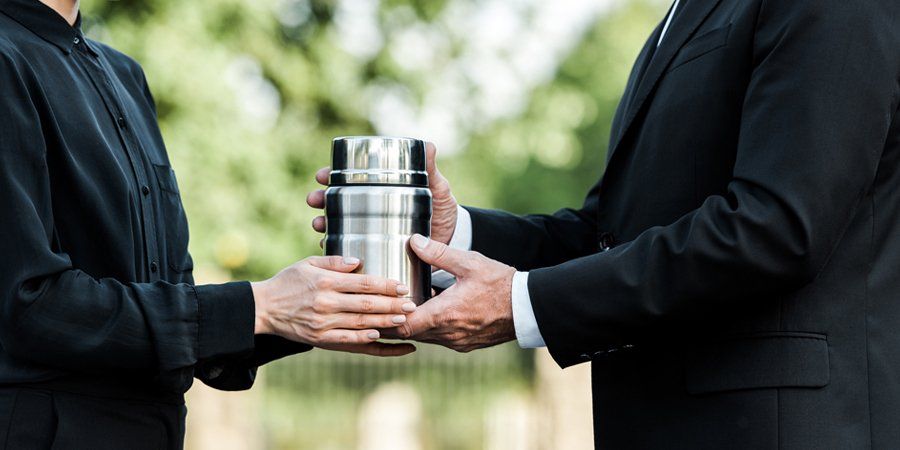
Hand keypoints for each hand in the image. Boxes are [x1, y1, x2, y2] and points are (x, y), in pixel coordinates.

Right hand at [252, 256, 416, 356]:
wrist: (263, 309)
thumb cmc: (288, 282)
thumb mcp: (307, 264)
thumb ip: (334, 261)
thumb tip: (358, 260)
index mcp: (325, 282)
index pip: (363, 283)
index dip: (386, 285)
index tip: (403, 286)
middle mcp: (326, 303)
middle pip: (367, 305)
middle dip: (393, 305)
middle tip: (412, 304)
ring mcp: (323, 323)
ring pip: (361, 324)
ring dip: (385, 323)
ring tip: (405, 320)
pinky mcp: (320, 339)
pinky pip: (348, 341)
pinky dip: (366, 340)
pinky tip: (381, 337)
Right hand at [306, 142, 459, 244]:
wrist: (452, 240)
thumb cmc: (442, 209)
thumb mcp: (437, 188)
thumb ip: (431, 169)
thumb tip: (429, 145)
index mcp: (381, 189)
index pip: (349, 179)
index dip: (331, 176)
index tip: (321, 176)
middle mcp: (371, 208)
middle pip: (337, 201)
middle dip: (321, 199)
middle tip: (315, 201)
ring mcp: (371, 229)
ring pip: (337, 224)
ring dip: (323, 223)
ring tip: (318, 225)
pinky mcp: (375, 249)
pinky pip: (349, 249)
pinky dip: (337, 248)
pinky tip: (330, 247)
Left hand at [389, 235, 516, 351]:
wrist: (528, 308)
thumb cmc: (500, 284)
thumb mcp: (469, 262)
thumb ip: (438, 253)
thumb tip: (414, 241)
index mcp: (444, 315)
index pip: (402, 326)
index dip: (386, 318)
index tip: (379, 305)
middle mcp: (447, 334)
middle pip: (409, 334)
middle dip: (395, 321)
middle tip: (383, 305)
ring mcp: (457, 342)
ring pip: (424, 337)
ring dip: (414, 324)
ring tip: (405, 305)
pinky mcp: (466, 344)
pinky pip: (440, 339)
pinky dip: (430, 327)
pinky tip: (432, 310)